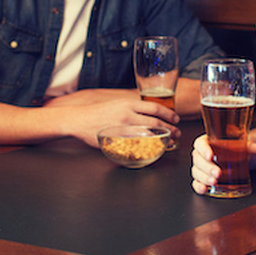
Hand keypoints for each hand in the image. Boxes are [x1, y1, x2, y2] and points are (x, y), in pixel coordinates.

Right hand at [44, 95, 179, 147]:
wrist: (79, 119)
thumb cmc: (98, 112)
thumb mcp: (117, 104)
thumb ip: (132, 109)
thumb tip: (149, 115)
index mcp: (128, 103)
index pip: (155, 107)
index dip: (169, 114)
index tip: (176, 118)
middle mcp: (127, 114)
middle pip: (156, 122)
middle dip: (170, 128)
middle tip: (177, 133)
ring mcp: (122, 128)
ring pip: (149, 135)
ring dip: (162, 139)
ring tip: (169, 142)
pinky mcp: (117, 140)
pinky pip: (136, 146)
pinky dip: (147, 149)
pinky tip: (153, 151)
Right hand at [190, 133, 255, 194]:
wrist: (235, 156)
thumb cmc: (233, 147)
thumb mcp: (240, 143)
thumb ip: (248, 145)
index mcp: (206, 141)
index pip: (200, 144)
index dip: (203, 149)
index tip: (210, 155)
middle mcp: (200, 154)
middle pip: (198, 160)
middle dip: (207, 168)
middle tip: (218, 173)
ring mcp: (200, 167)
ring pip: (197, 172)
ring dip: (204, 178)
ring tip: (214, 182)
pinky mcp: (201, 178)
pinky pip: (196, 183)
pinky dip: (199, 187)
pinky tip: (205, 189)